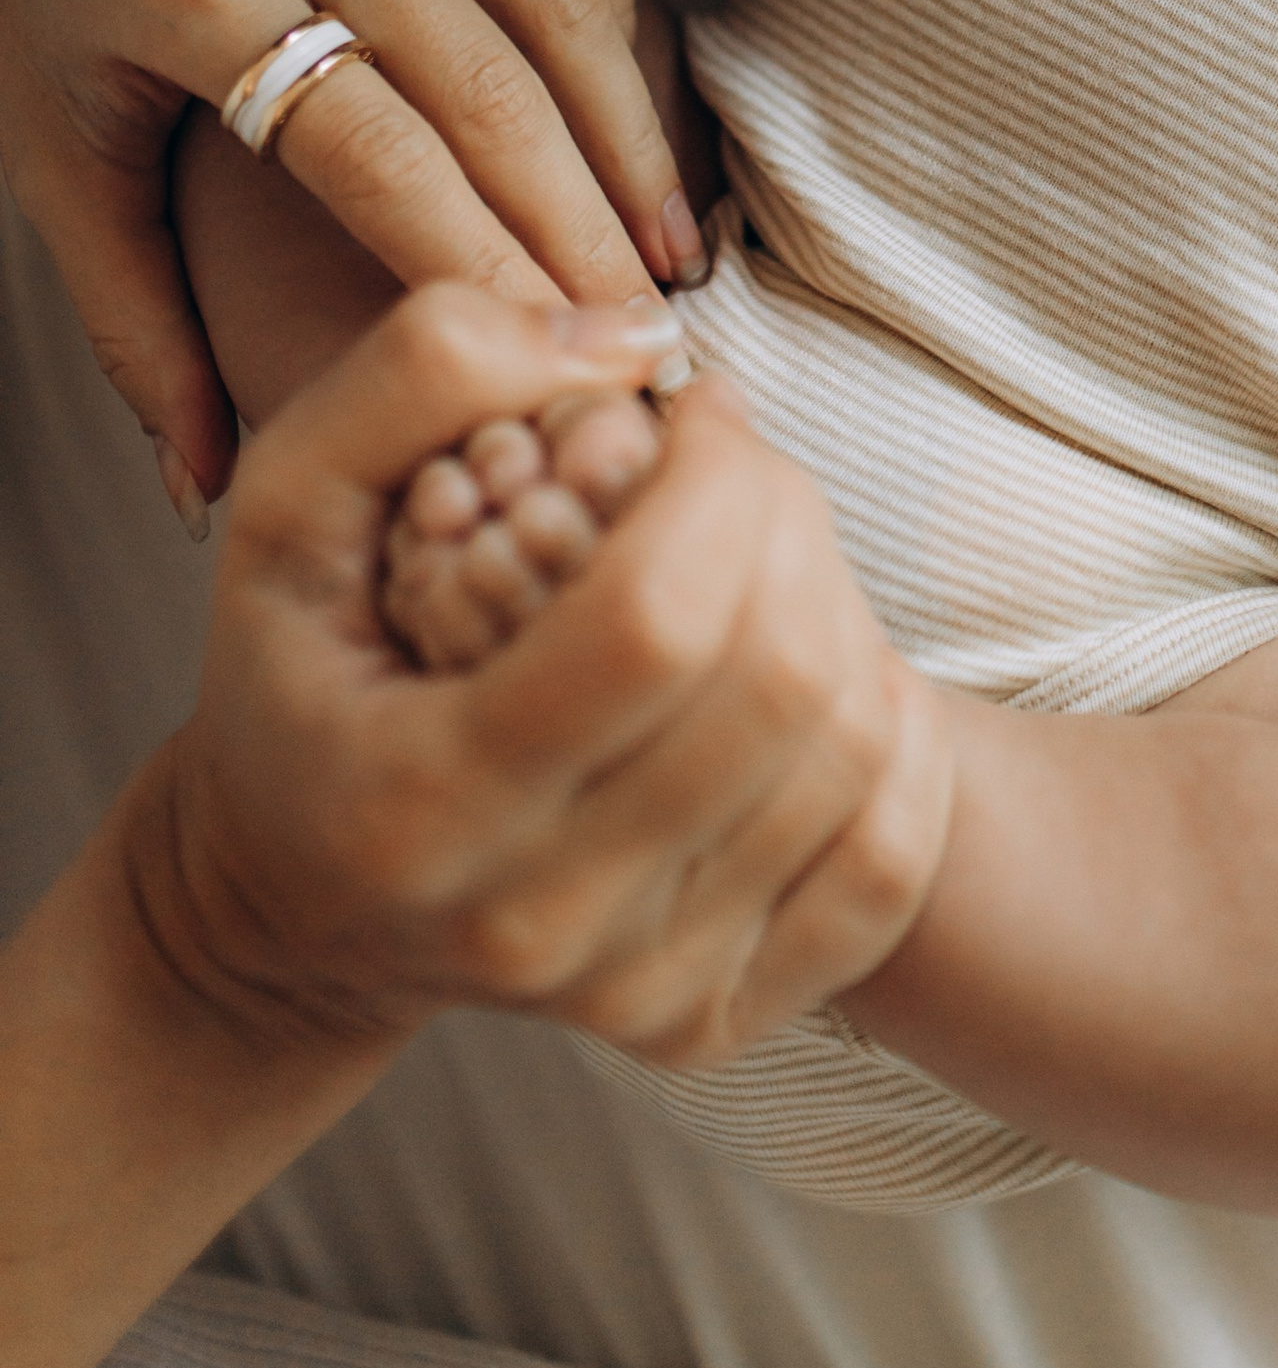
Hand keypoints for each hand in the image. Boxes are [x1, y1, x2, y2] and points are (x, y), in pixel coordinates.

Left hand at [0, 0, 695, 512]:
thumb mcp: (50, 139)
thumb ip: (132, 316)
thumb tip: (207, 487)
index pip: (379, 155)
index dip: (481, 270)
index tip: (550, 366)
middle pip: (491, 85)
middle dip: (581, 230)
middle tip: (644, 340)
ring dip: (629, 136)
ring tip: (665, 250)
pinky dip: (615, 25)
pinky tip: (635, 123)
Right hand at [133, 279, 951, 1069]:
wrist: (295, 905)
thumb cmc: (302, 670)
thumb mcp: (291, 499)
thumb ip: (428, 370)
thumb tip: (642, 347)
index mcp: (417, 802)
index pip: (659, 619)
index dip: (719, 477)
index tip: (695, 409)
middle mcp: (531, 924)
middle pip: (778, 679)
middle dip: (785, 518)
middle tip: (733, 470)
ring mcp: (631, 992)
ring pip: (849, 754)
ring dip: (837, 605)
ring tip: (755, 559)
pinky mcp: (709, 1020)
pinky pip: (890, 861)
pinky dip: (895, 737)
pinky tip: (819, 665)